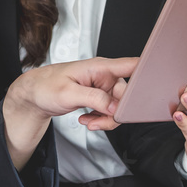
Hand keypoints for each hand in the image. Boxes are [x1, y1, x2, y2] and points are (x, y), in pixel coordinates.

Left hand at [8, 57, 137, 129]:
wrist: (33, 94)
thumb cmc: (45, 86)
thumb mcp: (68, 93)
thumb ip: (95, 98)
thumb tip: (116, 107)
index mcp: (99, 67)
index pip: (131, 64)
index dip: (147, 72)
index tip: (153, 87)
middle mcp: (103, 75)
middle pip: (126, 95)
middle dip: (116, 112)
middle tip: (99, 121)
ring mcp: (101, 86)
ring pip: (118, 106)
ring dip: (107, 118)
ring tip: (89, 121)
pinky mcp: (98, 96)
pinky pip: (109, 110)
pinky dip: (101, 119)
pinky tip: (87, 119)